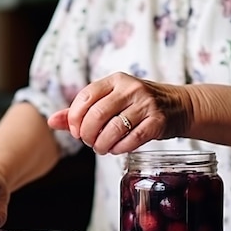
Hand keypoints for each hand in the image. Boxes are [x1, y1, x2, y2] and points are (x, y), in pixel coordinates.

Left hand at [48, 72, 191, 153]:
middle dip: (87, 134)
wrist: (179, 106)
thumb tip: (50, 121)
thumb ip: (80, 112)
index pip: (85, 97)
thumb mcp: (110, 101)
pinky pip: (132, 139)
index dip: (74, 118)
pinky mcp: (158, 121)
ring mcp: (146, 104)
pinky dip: (119, 149)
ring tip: (102, 148)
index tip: (75, 131)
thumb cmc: (137, 105)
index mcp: (115, 80)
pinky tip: (117, 149)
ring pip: (113, 129)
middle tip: (89, 142)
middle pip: (96, 115)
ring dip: (102, 145)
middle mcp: (131, 88)